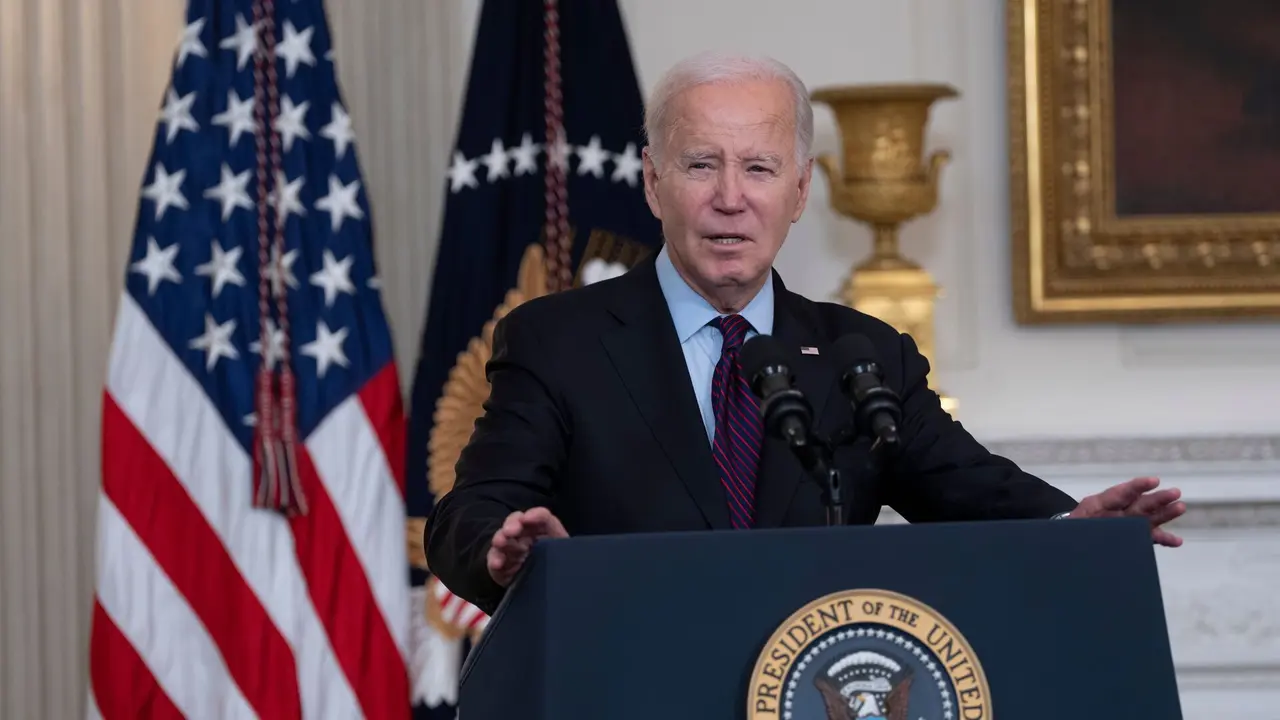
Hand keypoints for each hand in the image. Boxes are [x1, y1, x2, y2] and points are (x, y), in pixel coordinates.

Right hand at [486, 507, 567, 586]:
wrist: (547, 590)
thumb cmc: (560, 568)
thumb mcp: (567, 557)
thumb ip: (568, 551)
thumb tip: (572, 552)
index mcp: (545, 531)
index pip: (542, 518)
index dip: (536, 515)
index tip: (529, 518)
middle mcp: (526, 536)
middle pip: (517, 522)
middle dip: (513, 523)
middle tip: (512, 531)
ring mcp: (511, 550)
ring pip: (503, 538)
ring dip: (501, 538)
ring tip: (501, 542)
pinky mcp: (501, 566)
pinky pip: (494, 559)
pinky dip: (494, 559)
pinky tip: (497, 563)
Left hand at [1065, 477, 1185, 546]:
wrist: (1068, 540)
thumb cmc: (1069, 529)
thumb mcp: (1070, 525)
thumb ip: (1078, 525)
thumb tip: (1082, 529)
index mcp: (1099, 505)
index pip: (1119, 493)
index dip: (1136, 487)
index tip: (1153, 481)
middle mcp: (1117, 512)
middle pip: (1139, 504)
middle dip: (1157, 499)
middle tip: (1175, 492)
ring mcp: (1127, 523)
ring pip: (1148, 518)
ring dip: (1165, 513)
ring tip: (1180, 507)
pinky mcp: (1133, 536)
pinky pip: (1149, 537)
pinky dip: (1163, 539)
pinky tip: (1177, 540)